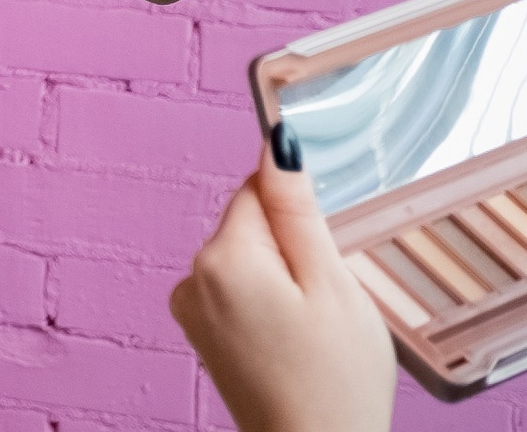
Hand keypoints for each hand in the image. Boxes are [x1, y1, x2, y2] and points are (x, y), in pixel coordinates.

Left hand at [170, 134, 394, 431]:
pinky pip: (239, 293)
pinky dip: (268, 307)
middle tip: (323, 304)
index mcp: (222, 257)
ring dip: (282, 281)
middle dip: (292, 251)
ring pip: (248, 260)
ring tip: (310, 331)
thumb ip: (298, 211)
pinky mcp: (202, 334)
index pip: (256, 189)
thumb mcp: (331, 285)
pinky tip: (292, 344)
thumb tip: (276, 144)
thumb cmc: (334, 382)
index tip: (320, 250)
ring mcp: (192, 309)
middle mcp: (192, 277)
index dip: (299, 215)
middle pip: (251, 226)